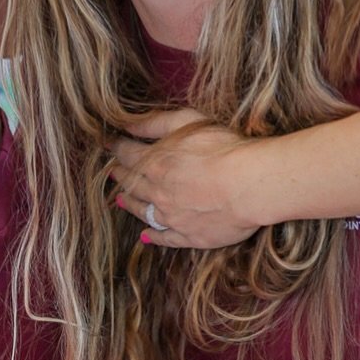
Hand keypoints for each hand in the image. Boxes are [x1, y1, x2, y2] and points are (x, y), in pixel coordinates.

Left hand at [108, 110, 266, 249]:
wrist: (249, 185)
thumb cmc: (223, 148)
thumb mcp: (188, 122)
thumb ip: (155, 123)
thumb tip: (127, 125)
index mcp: (156, 162)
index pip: (128, 154)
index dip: (117, 148)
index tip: (110, 144)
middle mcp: (158, 192)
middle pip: (132, 183)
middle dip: (120, 175)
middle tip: (113, 172)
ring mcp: (172, 217)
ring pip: (143, 211)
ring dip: (130, 204)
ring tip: (120, 200)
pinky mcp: (189, 235)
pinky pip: (164, 238)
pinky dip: (153, 236)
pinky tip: (145, 236)